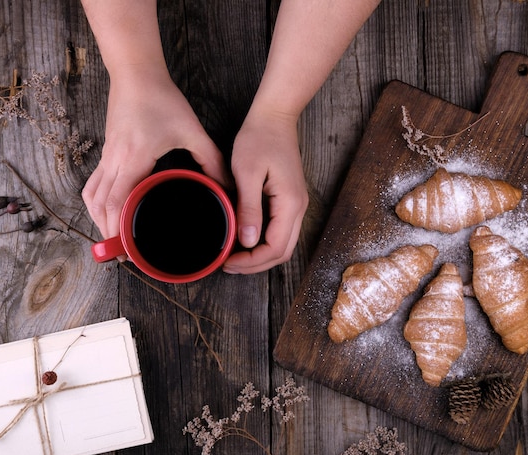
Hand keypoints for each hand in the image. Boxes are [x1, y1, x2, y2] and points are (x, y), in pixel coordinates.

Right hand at [82, 68, 229, 239]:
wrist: (135, 73)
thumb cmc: (161, 99)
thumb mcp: (192, 130)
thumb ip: (211, 158)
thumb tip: (225, 184)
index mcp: (134, 159)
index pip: (118, 202)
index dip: (118, 229)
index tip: (127, 250)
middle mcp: (115, 161)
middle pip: (100, 206)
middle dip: (108, 233)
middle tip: (122, 254)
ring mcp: (107, 156)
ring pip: (92, 196)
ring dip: (99, 220)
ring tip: (113, 238)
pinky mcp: (106, 152)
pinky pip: (94, 183)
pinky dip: (97, 203)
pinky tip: (107, 211)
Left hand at [223, 110, 308, 273]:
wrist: (275, 117)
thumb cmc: (259, 139)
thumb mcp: (247, 172)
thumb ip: (249, 208)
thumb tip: (248, 241)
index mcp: (290, 203)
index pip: (275, 247)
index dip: (252, 261)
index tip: (228, 261)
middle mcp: (299, 208)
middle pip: (282, 251)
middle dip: (256, 264)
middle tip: (229, 265)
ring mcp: (297, 204)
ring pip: (283, 244)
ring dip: (261, 255)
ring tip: (235, 256)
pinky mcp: (290, 200)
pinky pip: (281, 231)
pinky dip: (264, 242)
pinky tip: (245, 239)